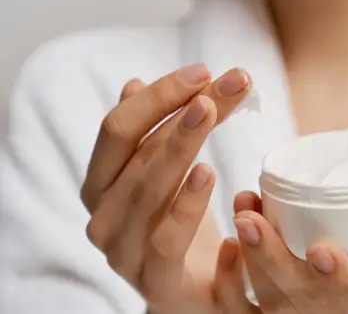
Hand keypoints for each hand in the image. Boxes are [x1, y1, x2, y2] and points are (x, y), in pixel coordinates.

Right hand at [80, 64, 254, 312]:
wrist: (192, 294)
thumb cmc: (177, 225)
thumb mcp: (166, 175)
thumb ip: (150, 133)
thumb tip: (133, 84)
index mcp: (101, 183)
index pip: (119, 128)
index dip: (159, 95)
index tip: (204, 70)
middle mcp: (103, 214)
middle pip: (139, 151)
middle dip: (187, 110)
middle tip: (231, 82)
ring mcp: (123, 251)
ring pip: (149, 188)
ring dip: (184, 143)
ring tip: (213, 109)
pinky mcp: (155, 282)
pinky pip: (166, 240)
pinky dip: (186, 205)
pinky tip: (208, 172)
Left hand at [233, 163, 347, 313]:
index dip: (338, 279)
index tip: (322, 250)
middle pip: (297, 299)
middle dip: (269, 259)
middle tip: (250, 218)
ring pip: (266, 299)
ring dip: (248, 256)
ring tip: (242, 212)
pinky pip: (243, 310)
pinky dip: (230, 282)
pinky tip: (226, 245)